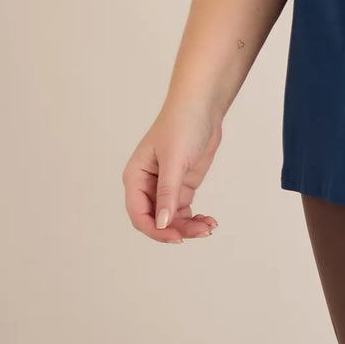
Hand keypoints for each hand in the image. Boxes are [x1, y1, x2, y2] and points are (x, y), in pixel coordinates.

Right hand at [123, 103, 221, 243]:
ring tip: (209, 226)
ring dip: (188, 227)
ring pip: (171, 219)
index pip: (139, 214)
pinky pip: (183, 211)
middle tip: (201, 231)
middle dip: (176, 230)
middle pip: (156, 220)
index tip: (176, 237)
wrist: (202, 106)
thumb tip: (162, 224)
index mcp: (135, 178)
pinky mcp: (182, 185)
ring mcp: (165, 186)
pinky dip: (194, 219)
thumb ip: (168, 193)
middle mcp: (147, 185)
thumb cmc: (182, 124)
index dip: (155, 230)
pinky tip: (208, 220)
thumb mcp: (174, 160)